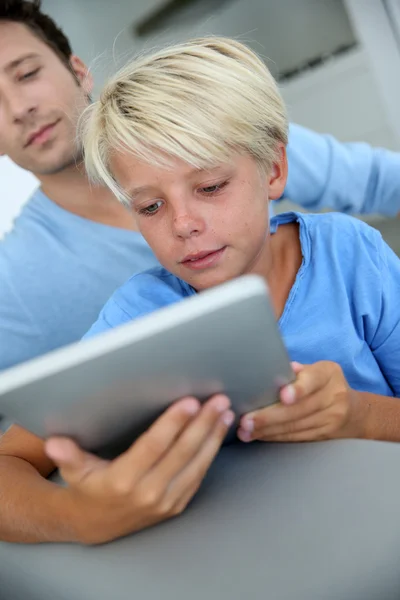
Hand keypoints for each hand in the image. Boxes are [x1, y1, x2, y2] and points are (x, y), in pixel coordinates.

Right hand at [45, 395, 233, 544]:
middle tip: (218, 400)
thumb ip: (67, 454)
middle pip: (182, 452)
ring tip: (225, 412)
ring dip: (213, 436)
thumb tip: (53, 443)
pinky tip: (218, 432)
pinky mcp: (178, 504)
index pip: (154, 446)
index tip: (190, 402)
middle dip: (203, 424)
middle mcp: (149, 492)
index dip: (173, 423)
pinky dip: (211, 452)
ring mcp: (166, 501)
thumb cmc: (88, 487)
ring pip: (196, 464)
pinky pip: (198, 475)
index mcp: (123, 480)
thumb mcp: (74, 471)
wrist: (98, 524)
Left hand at [238, 361, 361, 442]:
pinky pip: (297, 437)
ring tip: (246, 431)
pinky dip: (275, 437)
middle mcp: (333, 396)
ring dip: (267, 430)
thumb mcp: (316, 370)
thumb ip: (297, 371)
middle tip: (247, 420)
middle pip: (300, 409)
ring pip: (296, 426)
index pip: (313, 380)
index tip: (283, 396)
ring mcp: (331, 418)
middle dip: (269, 416)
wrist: (354, 412)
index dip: (298, 389)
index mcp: (329, 373)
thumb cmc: (323, 384)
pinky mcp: (325, 436)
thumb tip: (279, 367)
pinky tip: (259, 435)